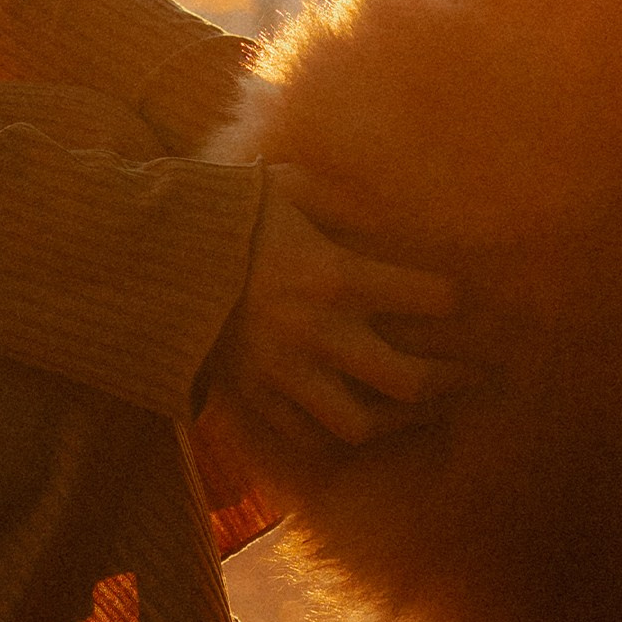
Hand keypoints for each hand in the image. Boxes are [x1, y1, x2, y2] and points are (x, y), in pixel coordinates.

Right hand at [212, 165, 463, 449]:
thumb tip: (396, 219)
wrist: (148, 256)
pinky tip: (358, 419)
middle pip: (408, 381)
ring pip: (362, 425)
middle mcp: (316, 333)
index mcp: (332, 275)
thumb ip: (346, 201)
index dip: (453, 298)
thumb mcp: (286, 185)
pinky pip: (307, 437)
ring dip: (403, 422)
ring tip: (424, 410)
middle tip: (474, 376)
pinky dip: (336, 435)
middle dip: (452, 381)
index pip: (425, 298)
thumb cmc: (223, 212)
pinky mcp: (254, 397)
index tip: (460, 299)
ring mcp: (284, 373)